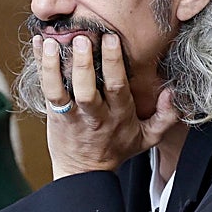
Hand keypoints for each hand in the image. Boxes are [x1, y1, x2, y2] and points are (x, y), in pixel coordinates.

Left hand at [39, 33, 178, 178]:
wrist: (85, 172)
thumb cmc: (117, 148)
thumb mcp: (148, 137)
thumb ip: (165, 116)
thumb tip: (172, 93)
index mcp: (119, 115)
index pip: (117, 87)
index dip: (113, 63)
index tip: (110, 38)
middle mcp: (94, 114)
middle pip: (86, 89)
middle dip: (83, 63)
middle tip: (81, 38)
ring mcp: (71, 115)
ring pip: (60, 91)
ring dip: (54, 66)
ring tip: (52, 41)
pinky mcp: (55, 114)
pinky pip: (46, 89)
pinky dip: (41, 66)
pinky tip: (40, 43)